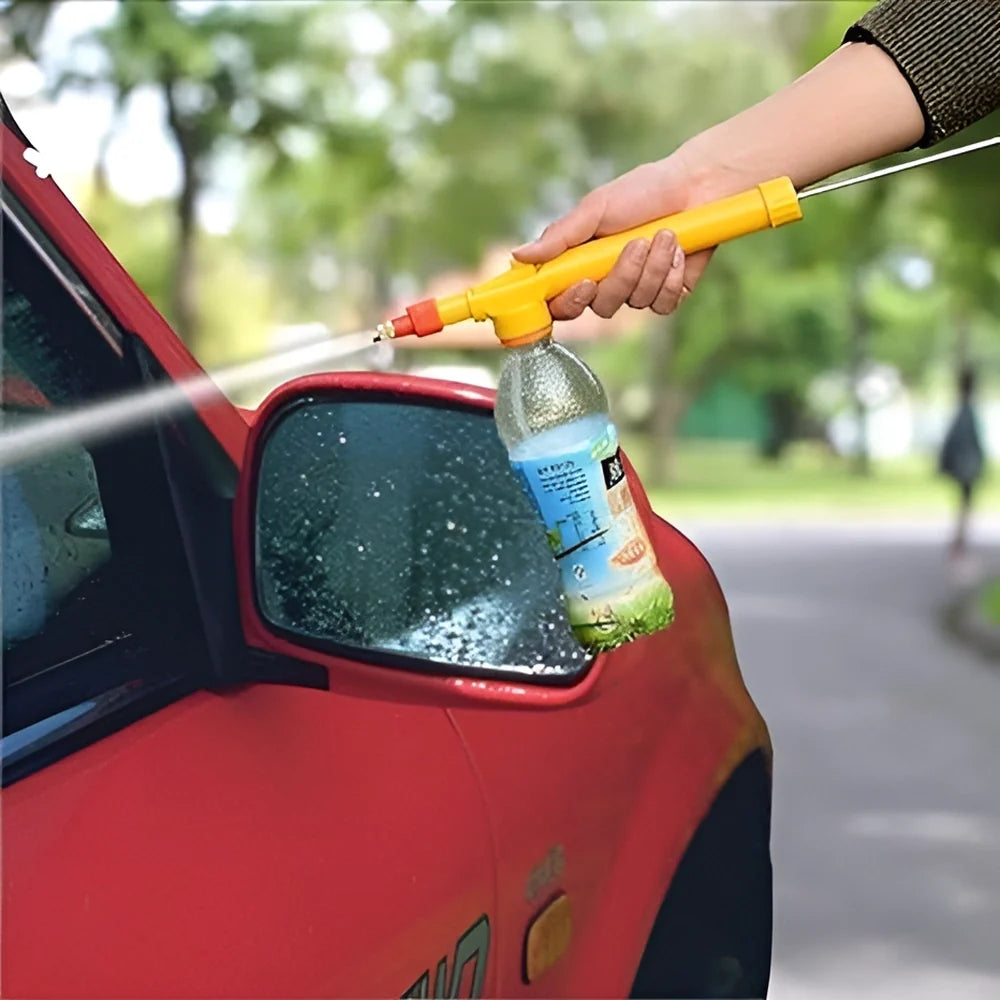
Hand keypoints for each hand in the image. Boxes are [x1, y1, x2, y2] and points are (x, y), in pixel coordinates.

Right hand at [512, 148, 729, 320]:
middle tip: (637, 243)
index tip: (584, 283)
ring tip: (665, 235)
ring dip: (654, 268)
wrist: (696, 186)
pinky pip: (664, 305)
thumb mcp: (595, 208)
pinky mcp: (668, 294)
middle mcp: (607, 282)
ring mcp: (638, 291)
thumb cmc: (642, 191)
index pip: (561, 302)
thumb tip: (519, 256)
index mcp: (582, 264)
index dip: (568, 303)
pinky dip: (673, 277)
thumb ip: (559, 236)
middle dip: (623, 276)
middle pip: (602, 306)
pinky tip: (680, 251)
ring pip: (636, 303)